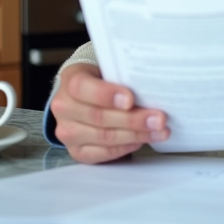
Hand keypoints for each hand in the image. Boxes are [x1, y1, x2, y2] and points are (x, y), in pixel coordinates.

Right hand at [49, 63, 169, 163]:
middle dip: (133, 119)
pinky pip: (104, 153)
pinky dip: (126, 147)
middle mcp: (64, 108)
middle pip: (99, 117)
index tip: (130, 99)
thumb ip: (122, 78)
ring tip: (159, 131)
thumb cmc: (101, 80)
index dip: (107, 95)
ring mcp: (68, 132)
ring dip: (136, 135)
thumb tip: (151, 91)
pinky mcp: (77, 151)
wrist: (83, 96)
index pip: (83, 88)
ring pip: (105, 137)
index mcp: (71, 81)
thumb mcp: (107, 70)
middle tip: (159, 119)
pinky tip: (142, 140)